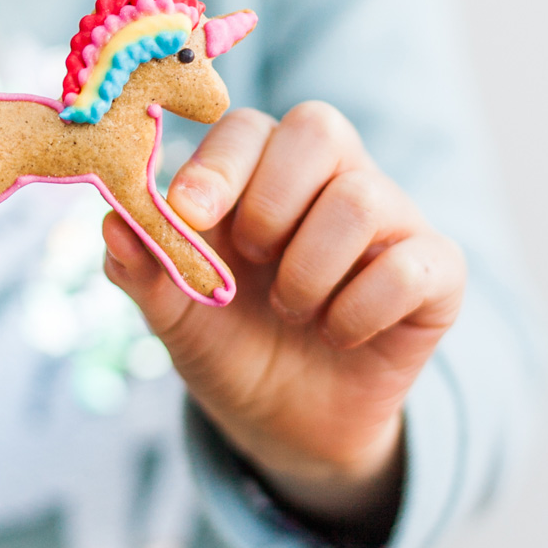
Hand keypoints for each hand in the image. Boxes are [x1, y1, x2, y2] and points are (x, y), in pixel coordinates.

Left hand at [103, 101, 464, 527]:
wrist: (285, 422)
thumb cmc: (227, 340)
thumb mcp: (172, 311)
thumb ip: (141, 264)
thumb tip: (111, 221)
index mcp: (258, 171)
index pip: (248, 125)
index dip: (218, 165)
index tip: (188, 216)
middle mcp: (329, 177)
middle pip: (319, 128)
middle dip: (270, 203)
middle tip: (253, 260)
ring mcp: (389, 219)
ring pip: (362, 197)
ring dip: (310, 269)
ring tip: (293, 308)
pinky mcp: (435, 271)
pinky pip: (413, 265)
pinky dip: (360, 310)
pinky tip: (338, 335)